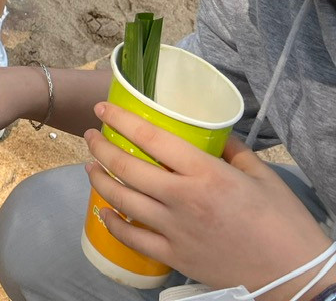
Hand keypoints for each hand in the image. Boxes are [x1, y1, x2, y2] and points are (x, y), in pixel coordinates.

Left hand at [86, 103, 335, 299]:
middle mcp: (183, 199)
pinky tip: (103, 211)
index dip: (122, 120)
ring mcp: (175, 230)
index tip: (103, 108)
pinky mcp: (174, 256)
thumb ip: (232, 150)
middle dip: (102, 147)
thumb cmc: (284, 223)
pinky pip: (132, 239)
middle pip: (127, 167)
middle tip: (92, 136)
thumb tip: (210, 132)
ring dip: (99, 180)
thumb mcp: (262, 176)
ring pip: (122, 200)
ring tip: (90, 166)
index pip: (152, 139)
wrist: (295, 277)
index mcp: (206, 174)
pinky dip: (112, 223)